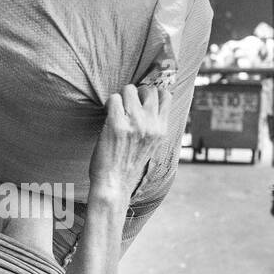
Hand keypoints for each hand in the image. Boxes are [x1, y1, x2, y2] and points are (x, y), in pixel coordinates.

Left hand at [89, 82, 172, 201]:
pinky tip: (107, 115)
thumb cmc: (129, 166)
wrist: (114, 184)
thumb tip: (149, 105)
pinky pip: (113, 98)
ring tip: (115, 110)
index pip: (166, 96)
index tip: (141, 100)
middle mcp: (151, 124)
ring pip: (129, 90)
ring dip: (120, 97)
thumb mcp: (151, 146)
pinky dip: (108, 104)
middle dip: (136, 93)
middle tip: (126, 105)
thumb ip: (153, 126)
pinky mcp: (116, 124)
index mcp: (161, 130)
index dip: (152, 93)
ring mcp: (134, 123)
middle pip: (148, 89)